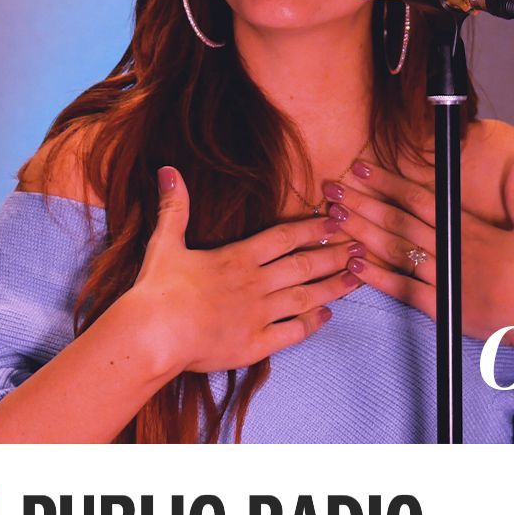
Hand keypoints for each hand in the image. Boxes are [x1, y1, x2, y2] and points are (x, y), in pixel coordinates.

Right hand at [131, 166, 361, 374]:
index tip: (336, 220)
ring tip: (357, 278)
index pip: (284, 237)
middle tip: (360, 247)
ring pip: (306, 297)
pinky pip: (293, 333)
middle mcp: (255, 284)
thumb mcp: (164, 242)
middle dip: (335, 255)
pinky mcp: (256, 344)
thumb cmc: (157, 290)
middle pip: (304, 265)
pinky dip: (312, 324)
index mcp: (237, 258)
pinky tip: (327, 316)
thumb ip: (174, 207)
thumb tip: (168, 170)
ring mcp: (259, 316)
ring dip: (333, 287)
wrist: (153, 335)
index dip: (312, 228)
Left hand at [325, 158, 513, 353]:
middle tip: (332, 187)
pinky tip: (352, 264)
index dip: (388, 181)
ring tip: (334, 217)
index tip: (363, 167)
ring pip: (394, 250)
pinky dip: (376, 277)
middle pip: (398, 220)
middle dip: (363, 201)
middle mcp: (450, 249)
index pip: (419, 197)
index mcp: (467, 227)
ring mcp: (443, 277)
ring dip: (361, 232)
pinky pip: (402, 289)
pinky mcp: (441, 306)